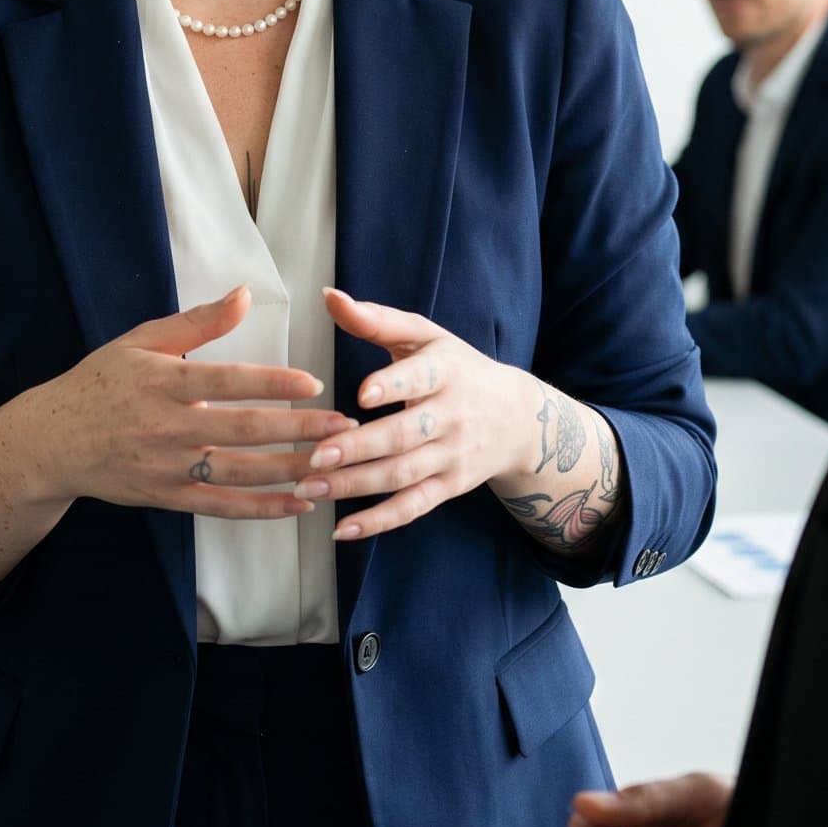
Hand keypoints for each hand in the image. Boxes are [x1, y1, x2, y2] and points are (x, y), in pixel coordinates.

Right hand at [22, 287, 348, 519]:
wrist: (51, 441)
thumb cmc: (101, 383)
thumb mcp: (141, 341)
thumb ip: (197, 322)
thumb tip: (244, 294)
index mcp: (162, 382)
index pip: (227, 381)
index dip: (272, 383)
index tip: (314, 384)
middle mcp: (166, 427)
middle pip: (242, 431)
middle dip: (298, 430)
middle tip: (344, 428)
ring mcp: (166, 467)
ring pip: (239, 474)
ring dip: (289, 472)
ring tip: (333, 466)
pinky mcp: (166, 498)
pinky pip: (221, 508)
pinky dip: (261, 510)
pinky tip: (297, 505)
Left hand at [295, 289, 538, 539]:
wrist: (517, 417)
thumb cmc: (456, 368)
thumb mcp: (425, 336)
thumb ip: (376, 320)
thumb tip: (329, 297)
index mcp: (446, 371)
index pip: (421, 378)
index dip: (393, 385)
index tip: (361, 394)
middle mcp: (452, 416)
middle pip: (404, 435)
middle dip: (358, 448)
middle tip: (314, 456)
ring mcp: (452, 456)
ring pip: (402, 475)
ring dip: (354, 486)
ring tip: (309, 488)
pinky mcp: (450, 487)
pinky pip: (412, 507)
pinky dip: (378, 522)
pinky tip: (341, 529)